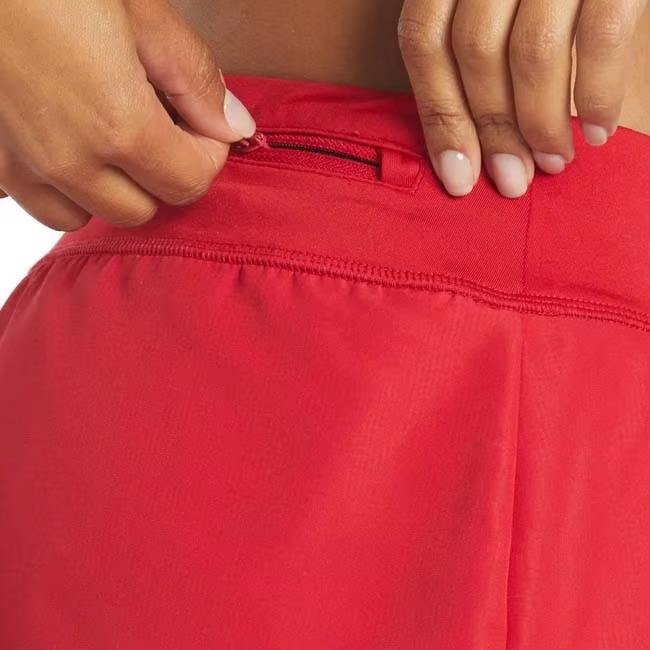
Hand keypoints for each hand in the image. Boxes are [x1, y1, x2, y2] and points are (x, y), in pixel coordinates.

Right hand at [0, 0, 255, 229]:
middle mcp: (71, 161)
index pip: (190, 183)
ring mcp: (24, 164)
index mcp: (119, 126)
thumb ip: (195, 78)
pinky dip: (66, 188)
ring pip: (91, 216)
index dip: (207, 155)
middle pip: (144, 209)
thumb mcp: (139, 10)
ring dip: (113, 189)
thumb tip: (234, 127)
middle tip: (160, 126)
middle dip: (163, 175)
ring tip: (111, 137)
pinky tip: (70, 144)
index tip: (201, 124)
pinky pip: (43, 204)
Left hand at [398, 0, 647, 197]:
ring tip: (553, 161)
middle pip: (476, 52)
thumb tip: (471, 141)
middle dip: (494, 131)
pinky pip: (601, 35)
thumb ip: (470, 44)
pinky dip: (599, 93)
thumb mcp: (489, 0)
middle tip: (513, 181)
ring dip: (541, 124)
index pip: (423, 41)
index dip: (439, 117)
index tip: (458, 179)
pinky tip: (598, 131)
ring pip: (532, 52)